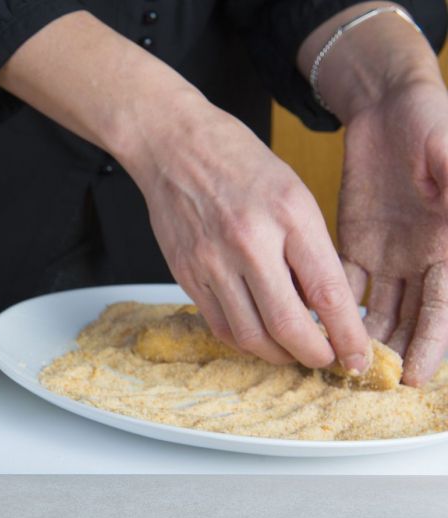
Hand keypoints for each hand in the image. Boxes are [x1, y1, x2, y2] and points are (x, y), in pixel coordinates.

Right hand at [124, 99, 369, 369]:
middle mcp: (249, 240)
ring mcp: (212, 260)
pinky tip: (257, 334)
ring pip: (250, 336)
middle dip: (314, 355)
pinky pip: (219, 325)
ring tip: (291, 351)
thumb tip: (326, 305)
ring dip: (278, 355)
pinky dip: (243, 340)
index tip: (356, 355)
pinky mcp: (186, 274)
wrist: (174, 146)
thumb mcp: (293, 192)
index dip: (347, 335)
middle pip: (287, 325)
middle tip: (325, 359)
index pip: (327, 291)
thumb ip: (311, 248)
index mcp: (288, 213)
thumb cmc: (236, 162)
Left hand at [339, 79, 447, 385]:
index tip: (416, 376)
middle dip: (392, 352)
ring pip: (376, 308)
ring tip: (339, 366)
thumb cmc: (436, 124)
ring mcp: (389, 254)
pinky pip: (342, 282)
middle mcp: (423, 259)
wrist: (393, 106)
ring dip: (360, 337)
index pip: (443, 307)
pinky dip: (330, 307)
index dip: (433, 343)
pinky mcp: (356, 243)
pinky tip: (314, 328)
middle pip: (409, 318)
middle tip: (368, 381)